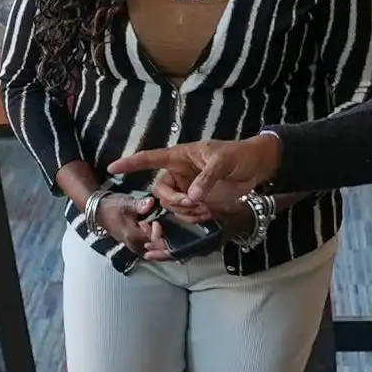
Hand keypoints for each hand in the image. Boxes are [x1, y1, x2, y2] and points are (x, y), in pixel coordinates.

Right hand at [90, 190, 155, 256]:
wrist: (97, 210)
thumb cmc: (111, 206)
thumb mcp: (125, 203)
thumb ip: (139, 205)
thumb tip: (151, 202)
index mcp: (132, 237)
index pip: (153, 242)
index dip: (159, 233)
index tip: (156, 221)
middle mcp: (133, 244)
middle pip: (154, 249)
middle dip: (161, 239)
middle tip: (158, 225)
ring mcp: (132, 245)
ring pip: (151, 250)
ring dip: (156, 241)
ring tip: (155, 228)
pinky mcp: (131, 243)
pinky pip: (146, 247)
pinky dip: (152, 242)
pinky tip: (152, 231)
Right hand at [111, 134, 282, 213]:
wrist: (259, 167)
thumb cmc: (239, 155)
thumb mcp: (223, 161)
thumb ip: (207, 178)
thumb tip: (192, 197)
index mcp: (180, 156)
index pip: (150, 158)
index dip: (131, 163)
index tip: (113, 168)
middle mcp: (180, 173)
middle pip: (160, 191)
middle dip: (173, 201)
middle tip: (192, 203)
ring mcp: (188, 188)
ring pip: (173, 206)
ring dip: (186, 211)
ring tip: (206, 208)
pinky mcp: (199, 201)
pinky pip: (187, 213)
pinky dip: (195, 217)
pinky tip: (210, 213)